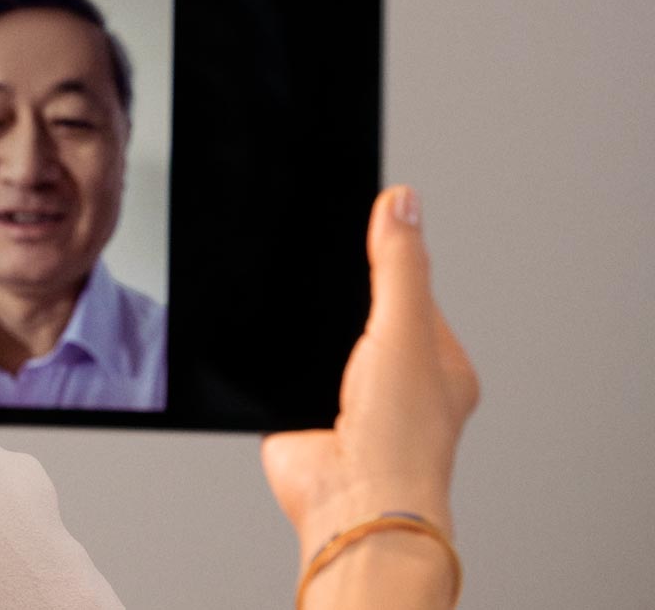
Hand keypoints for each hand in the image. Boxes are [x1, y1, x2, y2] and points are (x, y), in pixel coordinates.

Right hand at [261, 186, 479, 563]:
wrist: (350, 501)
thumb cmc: (399, 438)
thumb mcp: (404, 331)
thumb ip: (398, 266)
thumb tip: (401, 200)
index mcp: (435, 359)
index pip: (411, 287)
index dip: (383, 250)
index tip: (357, 213)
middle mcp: (394, 377)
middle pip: (358, 308)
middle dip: (333, 289)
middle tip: (309, 259)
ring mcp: (346, 394)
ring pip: (317, 337)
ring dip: (301, 326)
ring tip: (289, 306)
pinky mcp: (301, 409)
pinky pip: (281, 366)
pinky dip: (272, 353)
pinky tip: (267, 342)